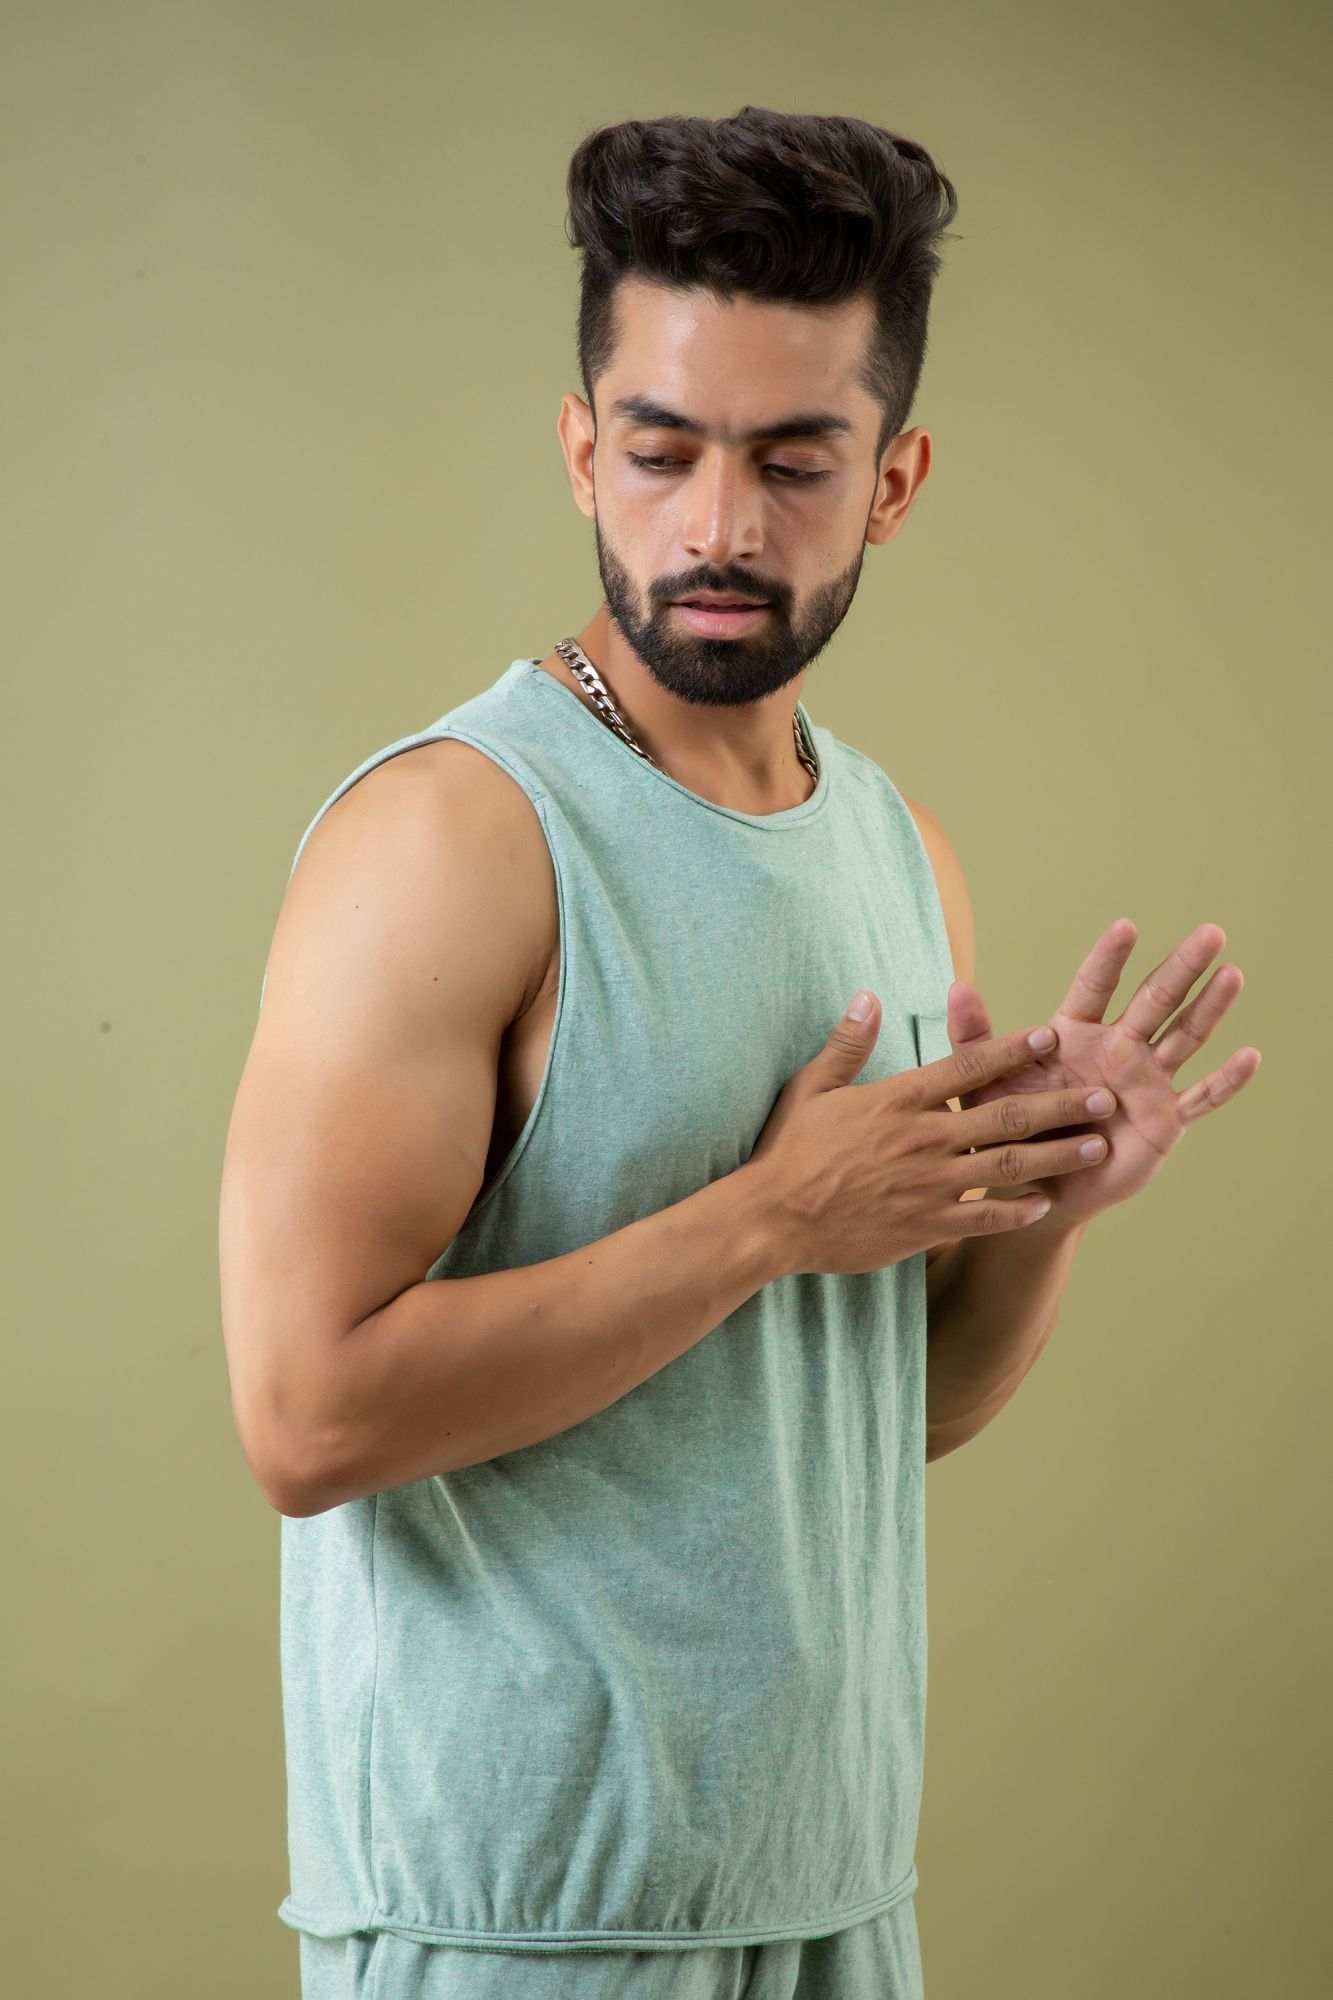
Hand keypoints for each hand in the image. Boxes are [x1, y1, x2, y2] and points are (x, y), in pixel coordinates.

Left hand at [943, 920, 1260, 1227]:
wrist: (1033, 1186)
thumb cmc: (1007, 1128)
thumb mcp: (984, 1083)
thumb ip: (975, 1036)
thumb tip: (957, 986)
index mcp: (1074, 1034)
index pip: (1095, 986)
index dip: (1109, 958)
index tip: (1126, 926)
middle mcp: (1118, 1049)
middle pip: (1154, 1000)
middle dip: (1181, 968)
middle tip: (1210, 932)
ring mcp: (1145, 1082)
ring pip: (1183, 1038)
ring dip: (1209, 1008)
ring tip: (1232, 973)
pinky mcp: (1165, 1120)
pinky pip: (1200, 1098)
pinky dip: (1225, 1081)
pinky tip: (1249, 1057)